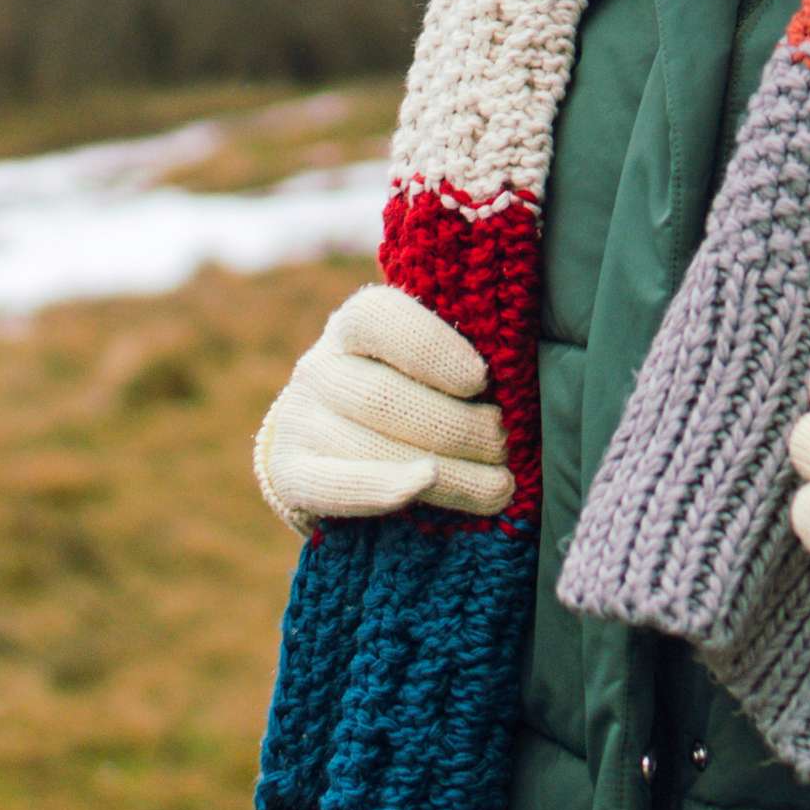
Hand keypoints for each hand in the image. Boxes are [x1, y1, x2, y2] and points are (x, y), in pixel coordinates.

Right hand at [252, 284, 511, 531]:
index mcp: (358, 323)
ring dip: (444, 472)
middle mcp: (320, 366)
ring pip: (371, 446)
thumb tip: (520, 368)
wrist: (345, 443)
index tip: (480, 381)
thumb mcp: (438, 359)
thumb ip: (471, 350)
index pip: (381, 319)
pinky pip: (330, 486)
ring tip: (498, 486)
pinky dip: (377, 489)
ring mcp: (299, 420)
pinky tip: (420, 488)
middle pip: (384, 396)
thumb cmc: (420, 390)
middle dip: (456, 427)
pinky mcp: (289, 474)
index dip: (431, 348)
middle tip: (504, 444)